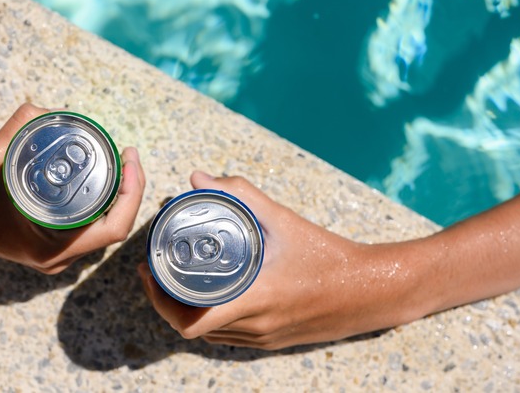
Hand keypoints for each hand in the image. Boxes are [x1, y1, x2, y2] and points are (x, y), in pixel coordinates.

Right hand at [0, 103, 146, 273]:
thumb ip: (21, 127)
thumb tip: (54, 109)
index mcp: (52, 247)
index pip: (114, 227)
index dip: (132, 192)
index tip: (130, 158)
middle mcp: (60, 257)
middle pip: (114, 225)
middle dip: (130, 189)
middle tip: (128, 154)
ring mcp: (58, 254)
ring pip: (105, 226)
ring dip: (118, 196)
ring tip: (120, 162)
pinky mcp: (54, 245)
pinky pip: (90, 226)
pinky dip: (102, 202)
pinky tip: (102, 177)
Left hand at [137, 172, 422, 349]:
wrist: (370, 291)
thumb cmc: (329, 256)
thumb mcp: (285, 222)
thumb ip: (241, 195)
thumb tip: (199, 178)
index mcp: (255, 301)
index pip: (191, 321)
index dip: (160, 302)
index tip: (149, 272)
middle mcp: (256, 327)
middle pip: (192, 327)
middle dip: (166, 302)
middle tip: (156, 271)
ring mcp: (263, 338)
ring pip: (209, 334)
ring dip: (187, 310)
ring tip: (176, 278)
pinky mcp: (272, 341)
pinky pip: (229, 336)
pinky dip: (211, 317)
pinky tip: (210, 293)